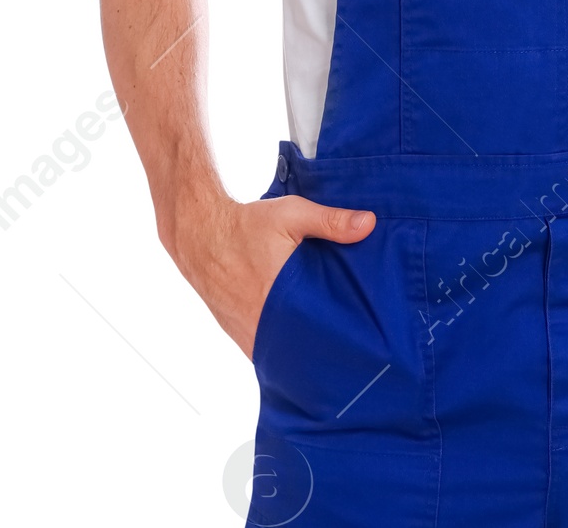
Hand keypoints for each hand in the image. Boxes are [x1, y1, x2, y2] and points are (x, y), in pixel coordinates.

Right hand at [169, 189, 375, 358]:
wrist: (199, 235)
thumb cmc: (245, 226)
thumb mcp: (292, 214)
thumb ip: (331, 221)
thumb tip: (368, 224)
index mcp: (279, 298)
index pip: (318, 332)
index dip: (340, 336)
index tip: (362, 339)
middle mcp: (262, 324)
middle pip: (303, 348)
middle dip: (326, 345)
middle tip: (352, 343)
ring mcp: (248, 334)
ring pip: (285, 352)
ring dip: (303, 348)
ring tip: (331, 343)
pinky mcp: (239, 334)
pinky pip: (268, 350)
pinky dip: (284, 346)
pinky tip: (301, 339)